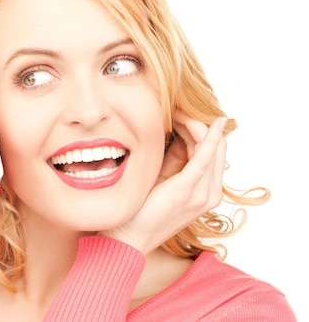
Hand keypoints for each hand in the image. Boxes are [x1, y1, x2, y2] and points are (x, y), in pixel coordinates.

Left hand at [101, 111, 227, 254]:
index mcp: (202, 189)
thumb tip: (173, 132)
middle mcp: (209, 193)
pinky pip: (206, 157)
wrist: (128, 238)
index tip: (178, 112)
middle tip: (177, 107)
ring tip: (176, 111)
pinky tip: (213, 123)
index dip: (199, 128)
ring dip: (196, 124)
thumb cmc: (139, 208)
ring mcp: (203, 194)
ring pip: (212, 147)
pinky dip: (210, 138)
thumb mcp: (160, 178)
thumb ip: (172, 159)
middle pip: (216, 146)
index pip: (212, 150)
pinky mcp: (189, 190)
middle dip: (199, 123)